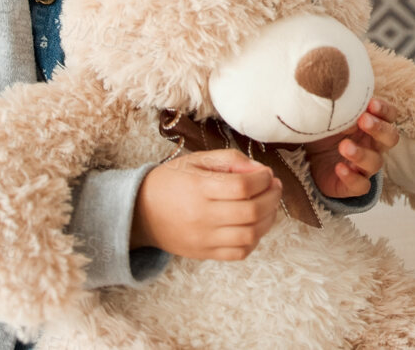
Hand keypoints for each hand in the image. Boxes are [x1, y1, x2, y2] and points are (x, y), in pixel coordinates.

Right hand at [129, 148, 281, 259]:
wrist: (139, 212)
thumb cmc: (171, 181)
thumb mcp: (197, 160)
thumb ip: (230, 160)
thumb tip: (260, 170)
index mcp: (199, 189)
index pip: (243, 187)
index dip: (263, 179)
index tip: (266, 174)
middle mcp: (202, 216)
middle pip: (251, 212)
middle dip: (272, 197)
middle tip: (274, 187)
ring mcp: (203, 239)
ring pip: (250, 235)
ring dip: (268, 219)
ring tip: (268, 205)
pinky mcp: (204, 254)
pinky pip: (240, 252)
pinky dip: (255, 239)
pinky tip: (254, 224)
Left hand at [304, 98, 399, 198]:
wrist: (307, 157)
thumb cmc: (325, 130)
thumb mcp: (331, 115)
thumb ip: (341, 109)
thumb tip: (344, 101)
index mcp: (372, 125)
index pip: (390, 116)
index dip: (385, 110)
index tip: (371, 103)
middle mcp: (373, 145)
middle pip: (391, 138)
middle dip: (379, 129)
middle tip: (363, 120)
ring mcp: (365, 167)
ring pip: (375, 163)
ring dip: (362, 154)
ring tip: (344, 146)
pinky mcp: (353, 185)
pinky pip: (361, 185)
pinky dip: (352, 178)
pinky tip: (339, 168)